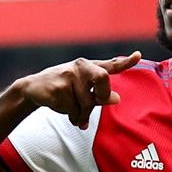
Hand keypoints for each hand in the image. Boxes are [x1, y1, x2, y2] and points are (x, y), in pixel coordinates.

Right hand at [16, 52, 140, 128]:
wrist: (33, 89)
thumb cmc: (63, 90)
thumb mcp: (82, 92)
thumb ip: (100, 95)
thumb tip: (117, 99)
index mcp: (89, 67)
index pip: (111, 65)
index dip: (126, 61)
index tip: (138, 55)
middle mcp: (81, 67)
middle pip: (103, 79)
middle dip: (101, 96)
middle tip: (94, 103)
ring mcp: (68, 75)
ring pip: (86, 103)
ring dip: (81, 114)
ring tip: (72, 112)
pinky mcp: (58, 87)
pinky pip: (72, 109)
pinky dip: (70, 116)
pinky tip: (61, 108)